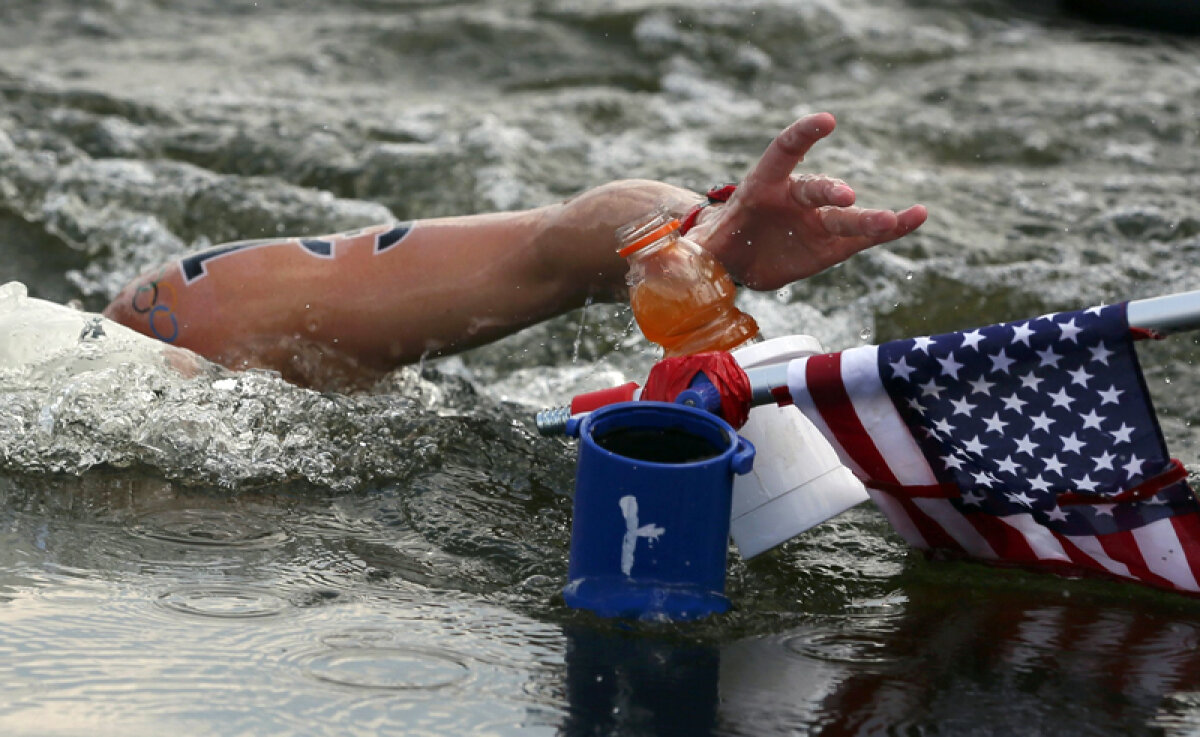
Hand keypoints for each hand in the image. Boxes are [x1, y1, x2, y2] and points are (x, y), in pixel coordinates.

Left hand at [687, 112, 926, 290]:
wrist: (732, 260)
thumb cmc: (712, 246)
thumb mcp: (694, 248)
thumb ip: (685, 254)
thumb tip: (664, 262)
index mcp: (760, 187)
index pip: (782, 153)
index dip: (802, 137)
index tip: (825, 122)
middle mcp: (795, 197)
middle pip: (816, 189)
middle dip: (831, 192)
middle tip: (846, 198)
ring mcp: (816, 220)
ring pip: (847, 217)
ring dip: (872, 218)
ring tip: (901, 218)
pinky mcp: (831, 245)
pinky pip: (864, 237)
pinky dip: (891, 229)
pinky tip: (917, 218)